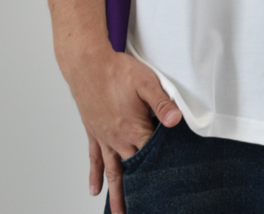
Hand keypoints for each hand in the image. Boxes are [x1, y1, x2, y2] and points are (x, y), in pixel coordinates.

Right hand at [61, 45, 181, 213]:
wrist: (87, 64)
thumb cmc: (117, 70)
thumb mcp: (146, 81)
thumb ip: (162, 102)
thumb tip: (176, 120)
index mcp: (134, 129)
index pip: (153, 155)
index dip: (164, 167)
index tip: (172, 184)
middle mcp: (118, 139)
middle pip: (134, 170)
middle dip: (143, 189)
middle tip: (150, 207)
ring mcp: (104, 138)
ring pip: (112, 172)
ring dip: (117, 194)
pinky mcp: (94, 133)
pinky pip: (95, 159)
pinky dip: (95, 176)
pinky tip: (95, 190)